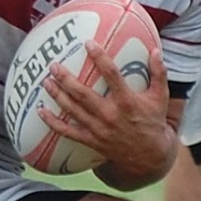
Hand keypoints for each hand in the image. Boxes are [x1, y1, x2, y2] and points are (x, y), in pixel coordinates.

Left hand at [37, 39, 174, 187]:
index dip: (100, 58)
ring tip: (45, 81)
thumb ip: (159, 73)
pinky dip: (52, 122)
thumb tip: (156, 49)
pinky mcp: (91, 141)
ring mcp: (98, 129)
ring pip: (72, 110)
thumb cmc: (153, 122)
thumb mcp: (161, 97)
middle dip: (66, 78)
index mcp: (127, 101)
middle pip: (83, 94)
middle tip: (53, 64)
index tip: (88, 43)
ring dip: (57, 95)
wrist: (149, 156)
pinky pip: (67, 132)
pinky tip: (40, 111)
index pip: (112, 75)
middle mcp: (110, 115)